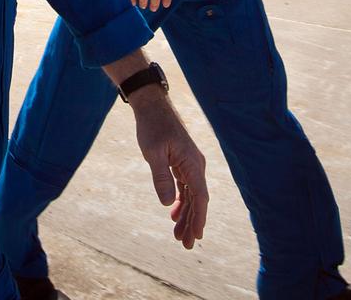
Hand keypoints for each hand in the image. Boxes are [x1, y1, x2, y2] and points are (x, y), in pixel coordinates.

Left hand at [130, 89, 207, 247]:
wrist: (151, 106)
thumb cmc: (152, 127)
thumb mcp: (153, 153)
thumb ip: (161, 177)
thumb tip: (168, 203)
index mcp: (192, 162)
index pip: (200, 196)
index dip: (198, 217)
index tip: (196, 236)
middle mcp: (195, 164)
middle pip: (198, 199)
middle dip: (192, 222)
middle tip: (185, 244)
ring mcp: (189, 163)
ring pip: (192, 194)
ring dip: (186, 214)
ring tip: (178, 234)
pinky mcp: (182, 161)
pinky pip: (185, 186)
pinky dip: (181, 201)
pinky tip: (173, 213)